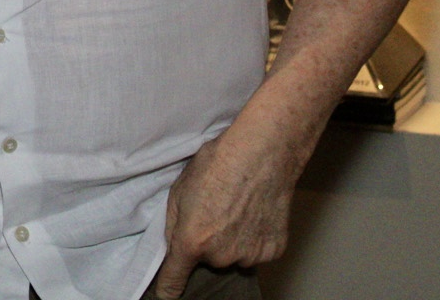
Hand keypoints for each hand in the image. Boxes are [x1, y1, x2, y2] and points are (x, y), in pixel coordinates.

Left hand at [151, 129, 294, 297]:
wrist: (262, 152)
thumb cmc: (218, 163)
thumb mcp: (179, 189)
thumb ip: (172, 224)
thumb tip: (171, 245)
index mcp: (192, 240)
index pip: (173, 280)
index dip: (168, 288)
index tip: (167, 292)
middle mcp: (220, 255)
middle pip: (209, 261)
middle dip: (208, 243)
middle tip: (216, 212)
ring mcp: (248, 255)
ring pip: (234, 257)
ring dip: (234, 242)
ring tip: (238, 209)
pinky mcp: (272, 251)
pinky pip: (257, 252)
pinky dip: (256, 238)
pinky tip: (255, 213)